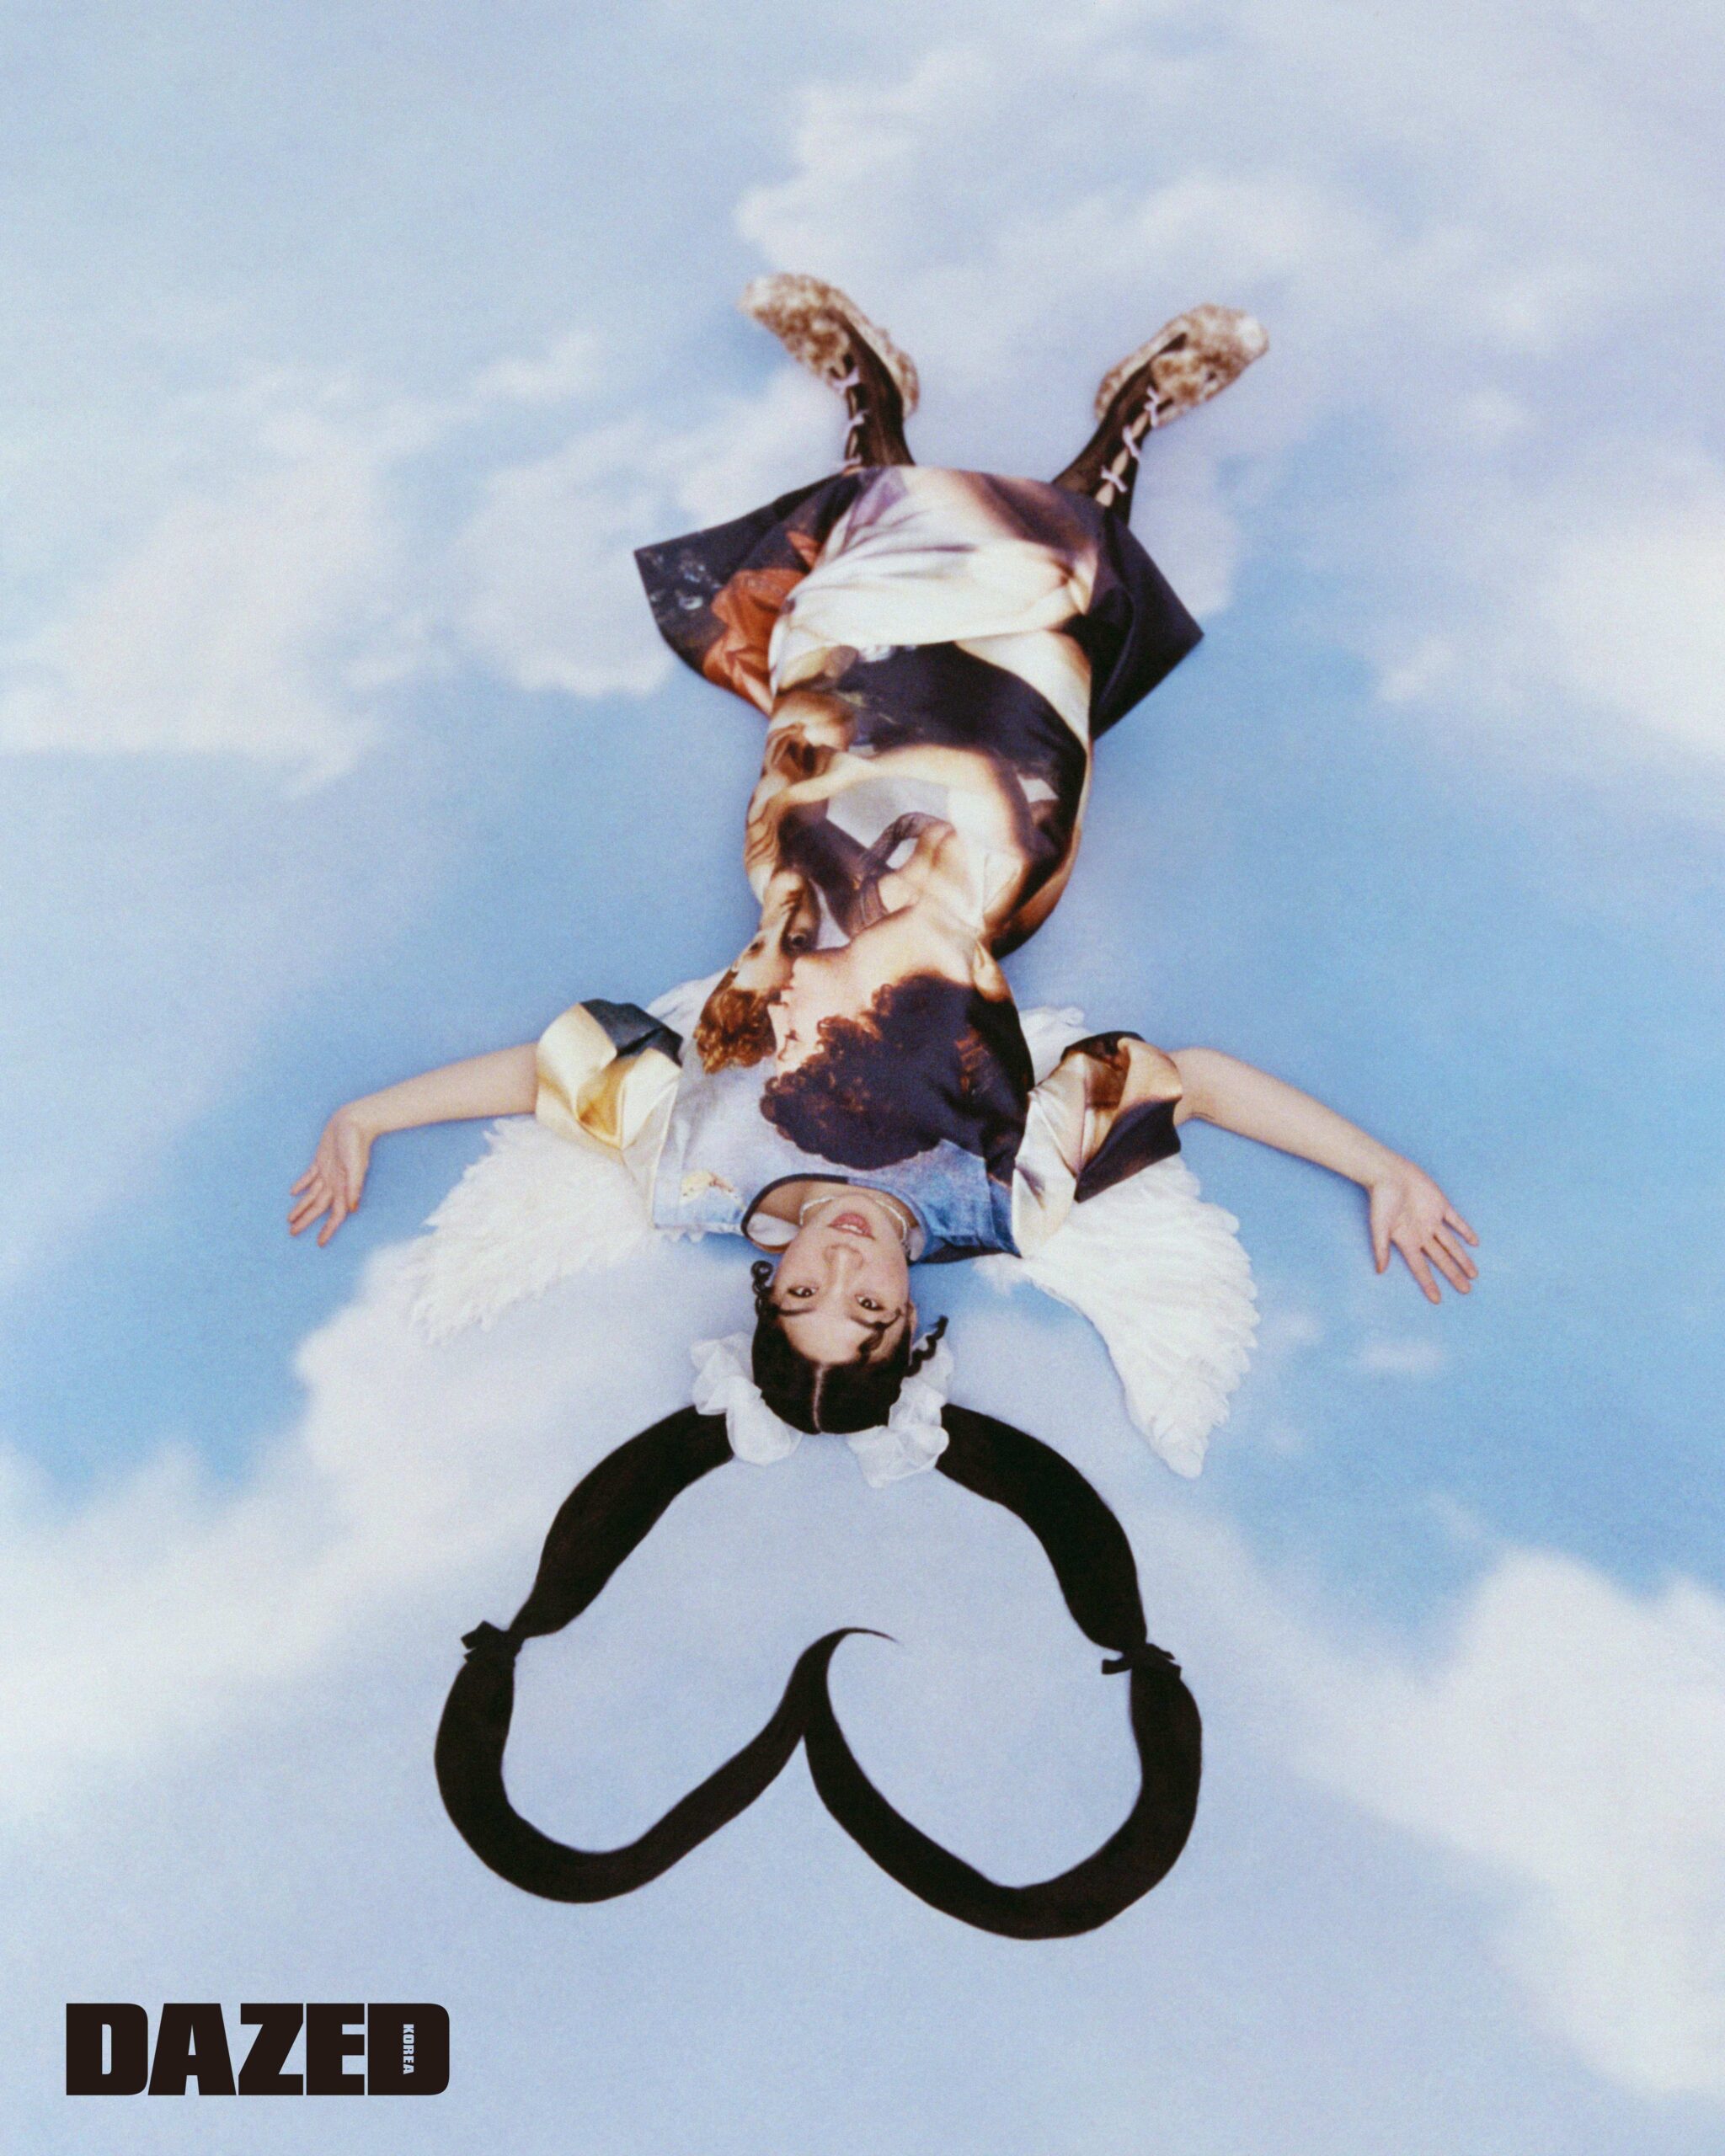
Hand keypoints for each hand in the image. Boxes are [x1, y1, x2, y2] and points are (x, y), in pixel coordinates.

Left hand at [289, 1108, 372, 1245]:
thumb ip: (354, 1186)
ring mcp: (328, 1172)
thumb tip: (352, 1208)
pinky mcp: (322, 1160)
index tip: (319, 1243)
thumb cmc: (356, 1142)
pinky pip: (309, 1177)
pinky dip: (302, 1185)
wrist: (355, 1120)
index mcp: (344, 1186)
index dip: (328, 1229)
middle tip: (293, 1233)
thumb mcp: (356, 1165)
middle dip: (307, 1220)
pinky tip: (294, 1192)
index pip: (335, 1214)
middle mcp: (336, 1182)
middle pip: (319, 1207)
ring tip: (290, 1219)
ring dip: (302, 1207)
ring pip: (312, 1195)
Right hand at [1368, 1161, 1477, 1303]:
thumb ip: (1381, 1248)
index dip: (1429, 1284)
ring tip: (1473, 1274)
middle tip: (1466, 1291)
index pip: (1421, 1268)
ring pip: (1451, 1244)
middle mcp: (1421, 1234)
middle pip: (1441, 1259)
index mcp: (1407, 1241)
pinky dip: (1465, 1231)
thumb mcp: (1379, 1227)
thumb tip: (1380, 1271)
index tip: (1437, 1300)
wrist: (1388, 1173)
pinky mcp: (1440, 1205)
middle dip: (1453, 1274)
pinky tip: (1474, 1243)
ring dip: (1462, 1258)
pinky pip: (1456, 1221)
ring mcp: (1432, 1220)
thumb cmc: (1381, 1200)